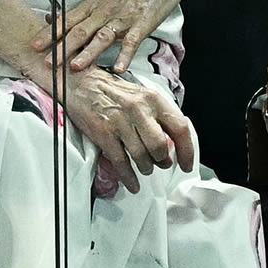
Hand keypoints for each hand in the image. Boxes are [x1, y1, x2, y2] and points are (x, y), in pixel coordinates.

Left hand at [33, 0, 194, 72]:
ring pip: (102, 36)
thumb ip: (80, 11)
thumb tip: (51, 19)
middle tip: (48, 61)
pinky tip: (119, 68)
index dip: (50, 33)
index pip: (67, 20)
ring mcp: (124, 17)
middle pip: (80, 30)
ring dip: (88, 53)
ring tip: (76, 67)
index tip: (35, 45)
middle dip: (62, 47)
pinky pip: (132, 41)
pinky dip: (125, 55)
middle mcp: (105, 11)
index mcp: (94, 4)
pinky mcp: (143, 23)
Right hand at [62, 64, 194, 193]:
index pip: (179, 128)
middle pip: (160, 146)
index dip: (187, 151)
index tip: (186, 164)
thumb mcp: (141, 96)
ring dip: (146, 168)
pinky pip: (121, 162)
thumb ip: (157, 117)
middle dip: (162, 160)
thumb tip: (171, 143)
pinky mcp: (104, 133)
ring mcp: (120, 122)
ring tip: (145, 167)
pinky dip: (129, 177)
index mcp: (153, 99)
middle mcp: (139, 109)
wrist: (81, 84)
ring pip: (141, 156)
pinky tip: (133, 183)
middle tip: (160, 163)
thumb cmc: (113, 92)